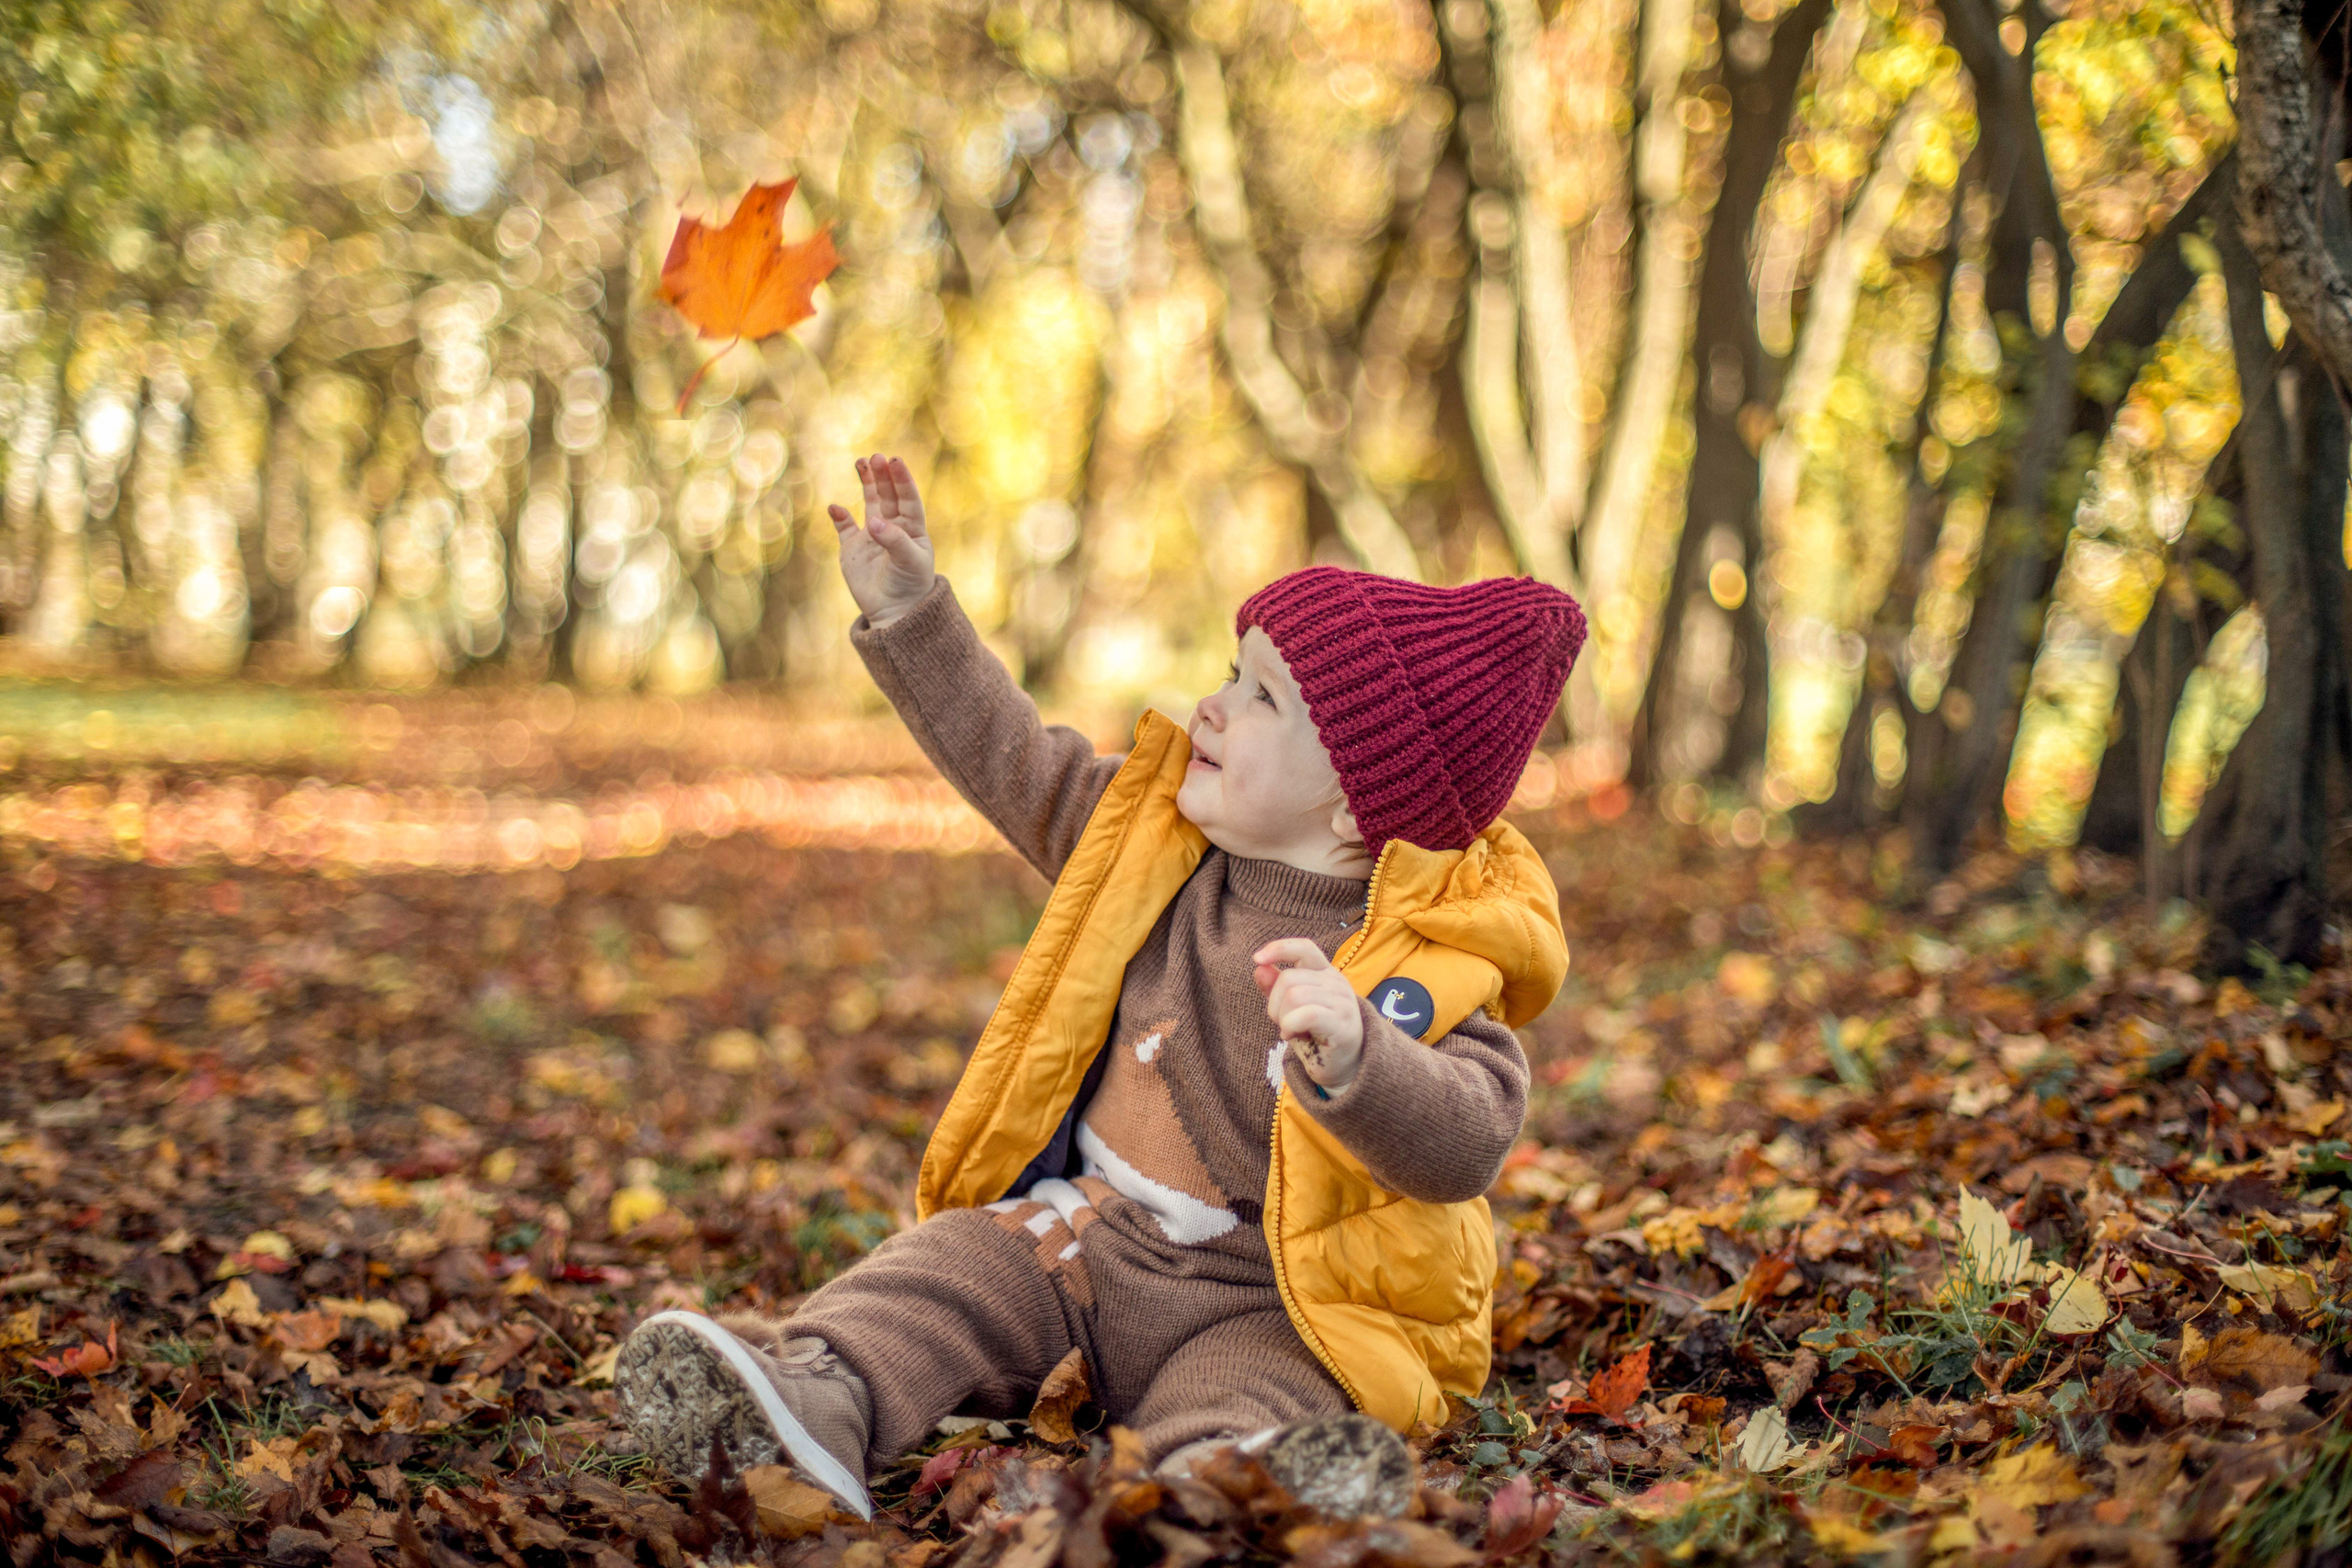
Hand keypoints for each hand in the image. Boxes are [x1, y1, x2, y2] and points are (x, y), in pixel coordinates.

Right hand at [827, 454, 935, 626]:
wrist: (895, 613)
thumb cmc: (910, 586)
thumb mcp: (909, 562)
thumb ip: (894, 541)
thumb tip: (873, 522)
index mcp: (912, 528)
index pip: (908, 498)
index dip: (902, 479)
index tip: (895, 461)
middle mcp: (892, 527)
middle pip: (887, 495)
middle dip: (882, 475)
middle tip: (876, 457)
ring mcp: (872, 536)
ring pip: (869, 504)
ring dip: (866, 484)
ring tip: (861, 463)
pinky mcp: (853, 548)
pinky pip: (844, 527)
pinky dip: (839, 516)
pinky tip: (835, 508)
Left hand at [1254, 938, 1363, 1090]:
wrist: (1343, 1067)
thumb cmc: (1315, 1035)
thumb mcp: (1290, 1008)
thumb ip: (1275, 987)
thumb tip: (1259, 966)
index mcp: (1325, 973)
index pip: (1304, 948)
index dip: (1279, 948)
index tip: (1257, 959)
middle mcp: (1337, 983)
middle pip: (1289, 979)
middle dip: (1275, 1004)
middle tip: (1284, 1023)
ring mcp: (1342, 1003)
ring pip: (1294, 995)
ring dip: (1283, 1018)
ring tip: (1292, 1030)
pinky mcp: (1342, 1025)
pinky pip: (1306, 1014)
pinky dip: (1291, 1026)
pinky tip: (1293, 1035)